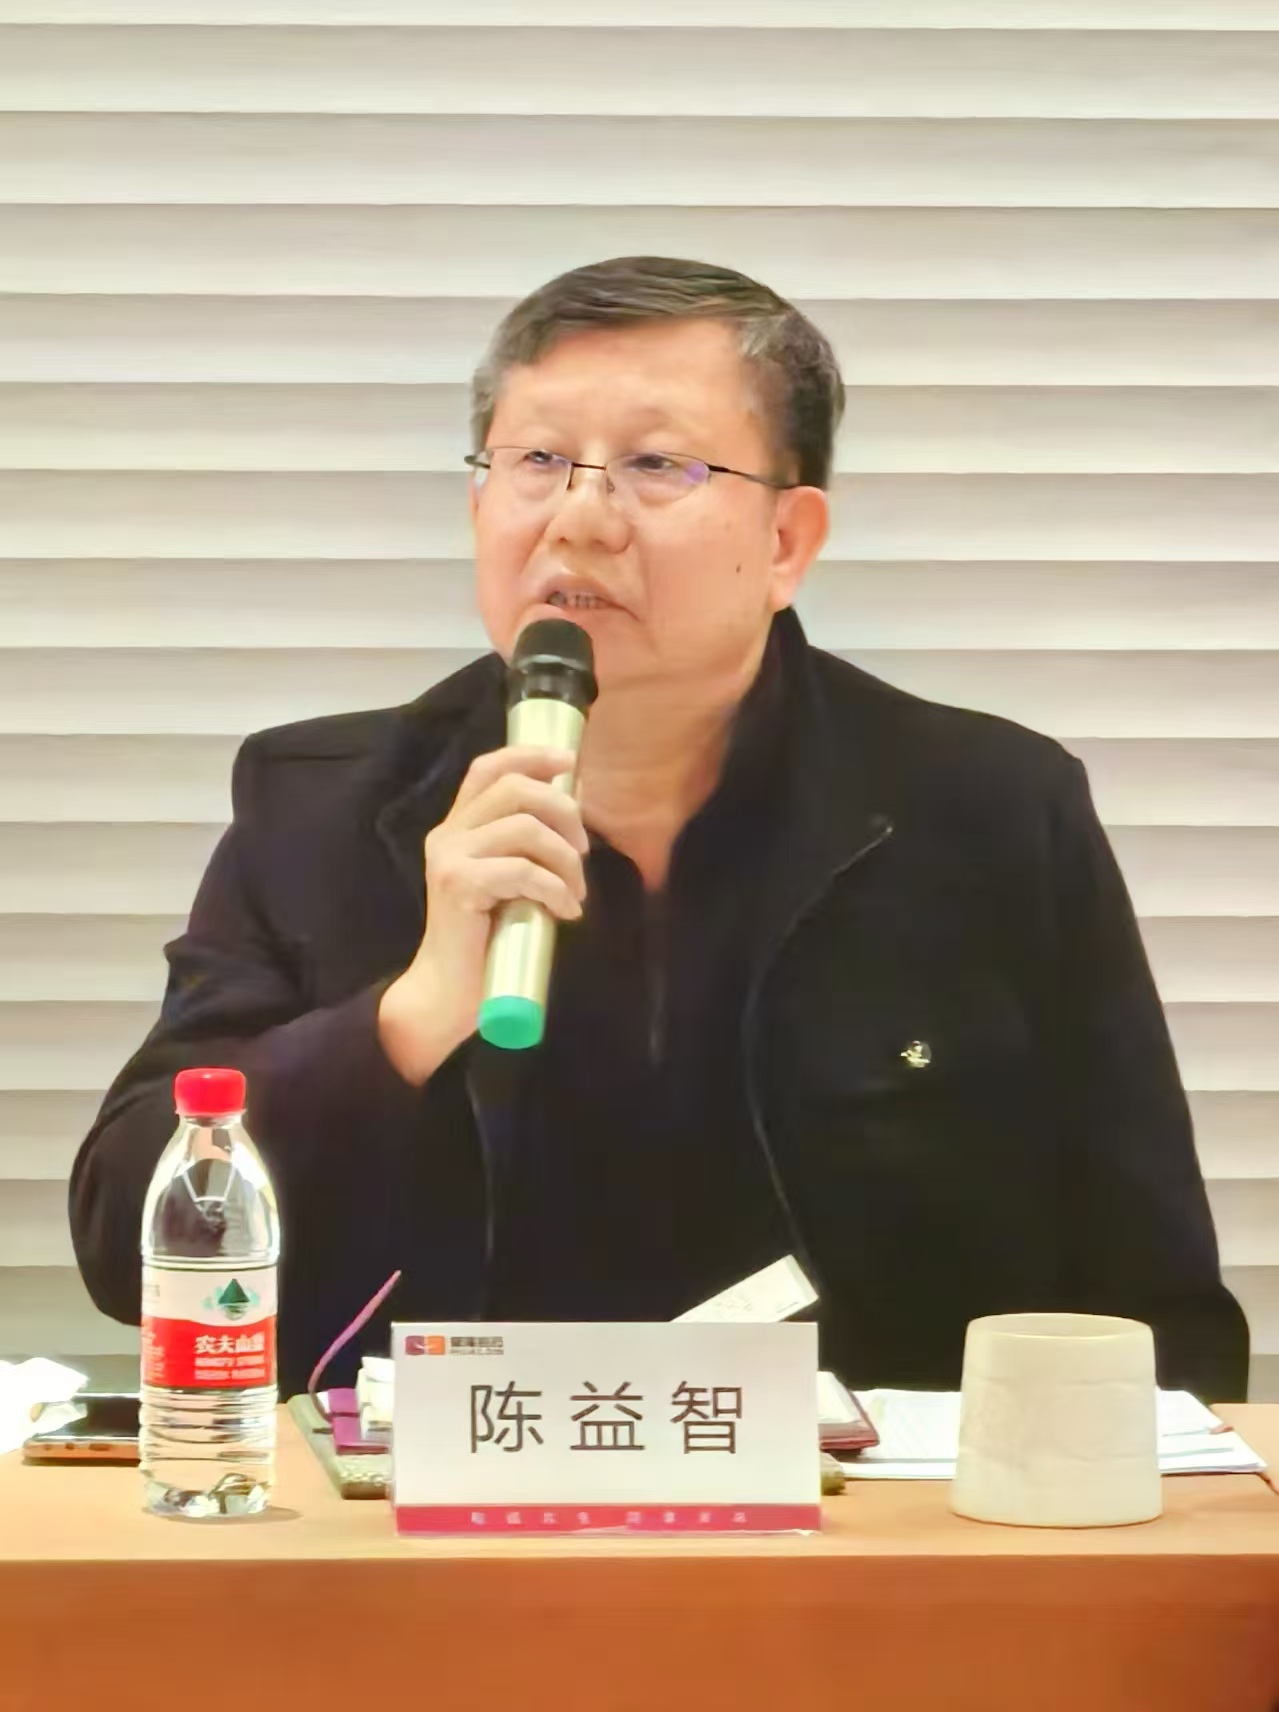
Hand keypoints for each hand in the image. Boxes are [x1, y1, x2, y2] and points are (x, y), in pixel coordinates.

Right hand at [377, 746, 588, 1084]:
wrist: (449, 992)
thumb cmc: (486, 939)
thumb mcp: (508, 880)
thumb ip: (526, 846)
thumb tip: (574, 808)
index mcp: (457, 826)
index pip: (488, 768)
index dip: (530, 756)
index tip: (570, 762)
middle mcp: (447, 835)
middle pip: (514, 789)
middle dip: (563, 812)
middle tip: (583, 851)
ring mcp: (450, 859)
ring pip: (524, 828)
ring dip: (565, 859)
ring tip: (576, 891)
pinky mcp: (459, 887)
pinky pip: (523, 871)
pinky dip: (556, 890)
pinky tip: (566, 912)